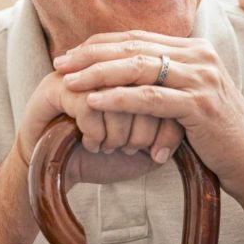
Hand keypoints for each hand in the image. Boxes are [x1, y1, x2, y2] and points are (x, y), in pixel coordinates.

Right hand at [14, 71, 183, 187]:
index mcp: (133, 76)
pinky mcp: (55, 88)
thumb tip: (189, 119)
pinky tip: (95, 147)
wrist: (54, 175)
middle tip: (137, 150)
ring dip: (119, 131)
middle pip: (144, 86)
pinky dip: (96, 132)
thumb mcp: (144, 148)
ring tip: (114, 148)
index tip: (161, 151)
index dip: (165, 122)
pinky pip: (89, 106)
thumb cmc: (104, 160)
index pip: (164, 86)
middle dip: (144, 127)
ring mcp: (81, 74)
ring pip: (118, 95)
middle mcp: (107, 68)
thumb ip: (169, 130)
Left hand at [53, 31, 243, 199]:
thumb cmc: (216, 134)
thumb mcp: (190, 98)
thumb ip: (167, 81)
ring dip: (99, 74)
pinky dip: (118, 98)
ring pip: (139, 68)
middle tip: (61, 63)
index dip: (101, 44)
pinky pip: (150, 97)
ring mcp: (202, 78)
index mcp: (196, 50)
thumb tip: (126, 74)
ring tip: (70, 82)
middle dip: (92, 55)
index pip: (139, 38)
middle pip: (135, 47)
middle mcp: (200, 56)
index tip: (72, 54)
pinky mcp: (200, 105)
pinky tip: (94, 102)